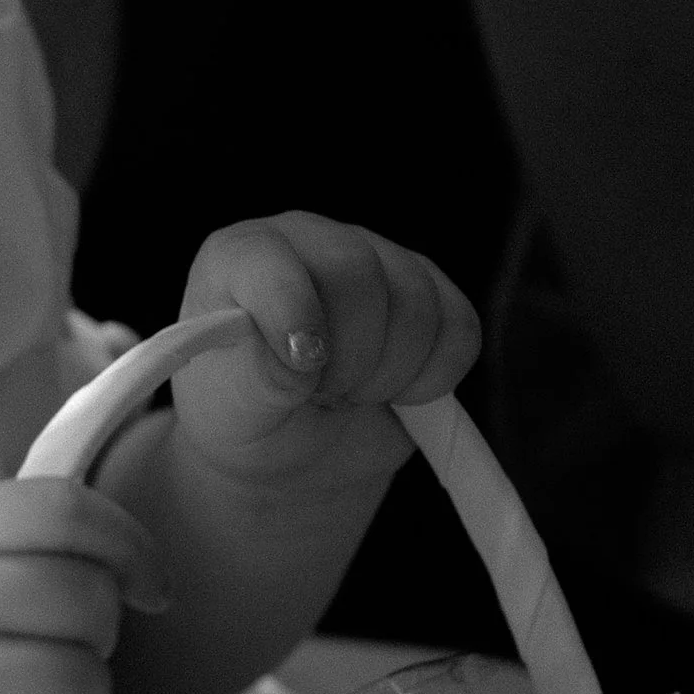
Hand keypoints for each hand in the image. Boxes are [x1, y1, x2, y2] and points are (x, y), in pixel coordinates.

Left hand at [163, 213, 477, 505]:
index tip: (303, 369)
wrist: (292, 450)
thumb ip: (255, 379)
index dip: (294, 312)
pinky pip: (460, 327)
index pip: (272, 259)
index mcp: (243, 257)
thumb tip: (302, 357)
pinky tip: (396, 394)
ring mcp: (376, 261)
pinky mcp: (431, 295)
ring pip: (417, 301)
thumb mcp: (232, 413)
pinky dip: (436, 377)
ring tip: (351, 395)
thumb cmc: (247, 419)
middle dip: (349, 355)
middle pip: (356, 273)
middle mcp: (311, 242)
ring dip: (390, 373)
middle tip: (324, 396)